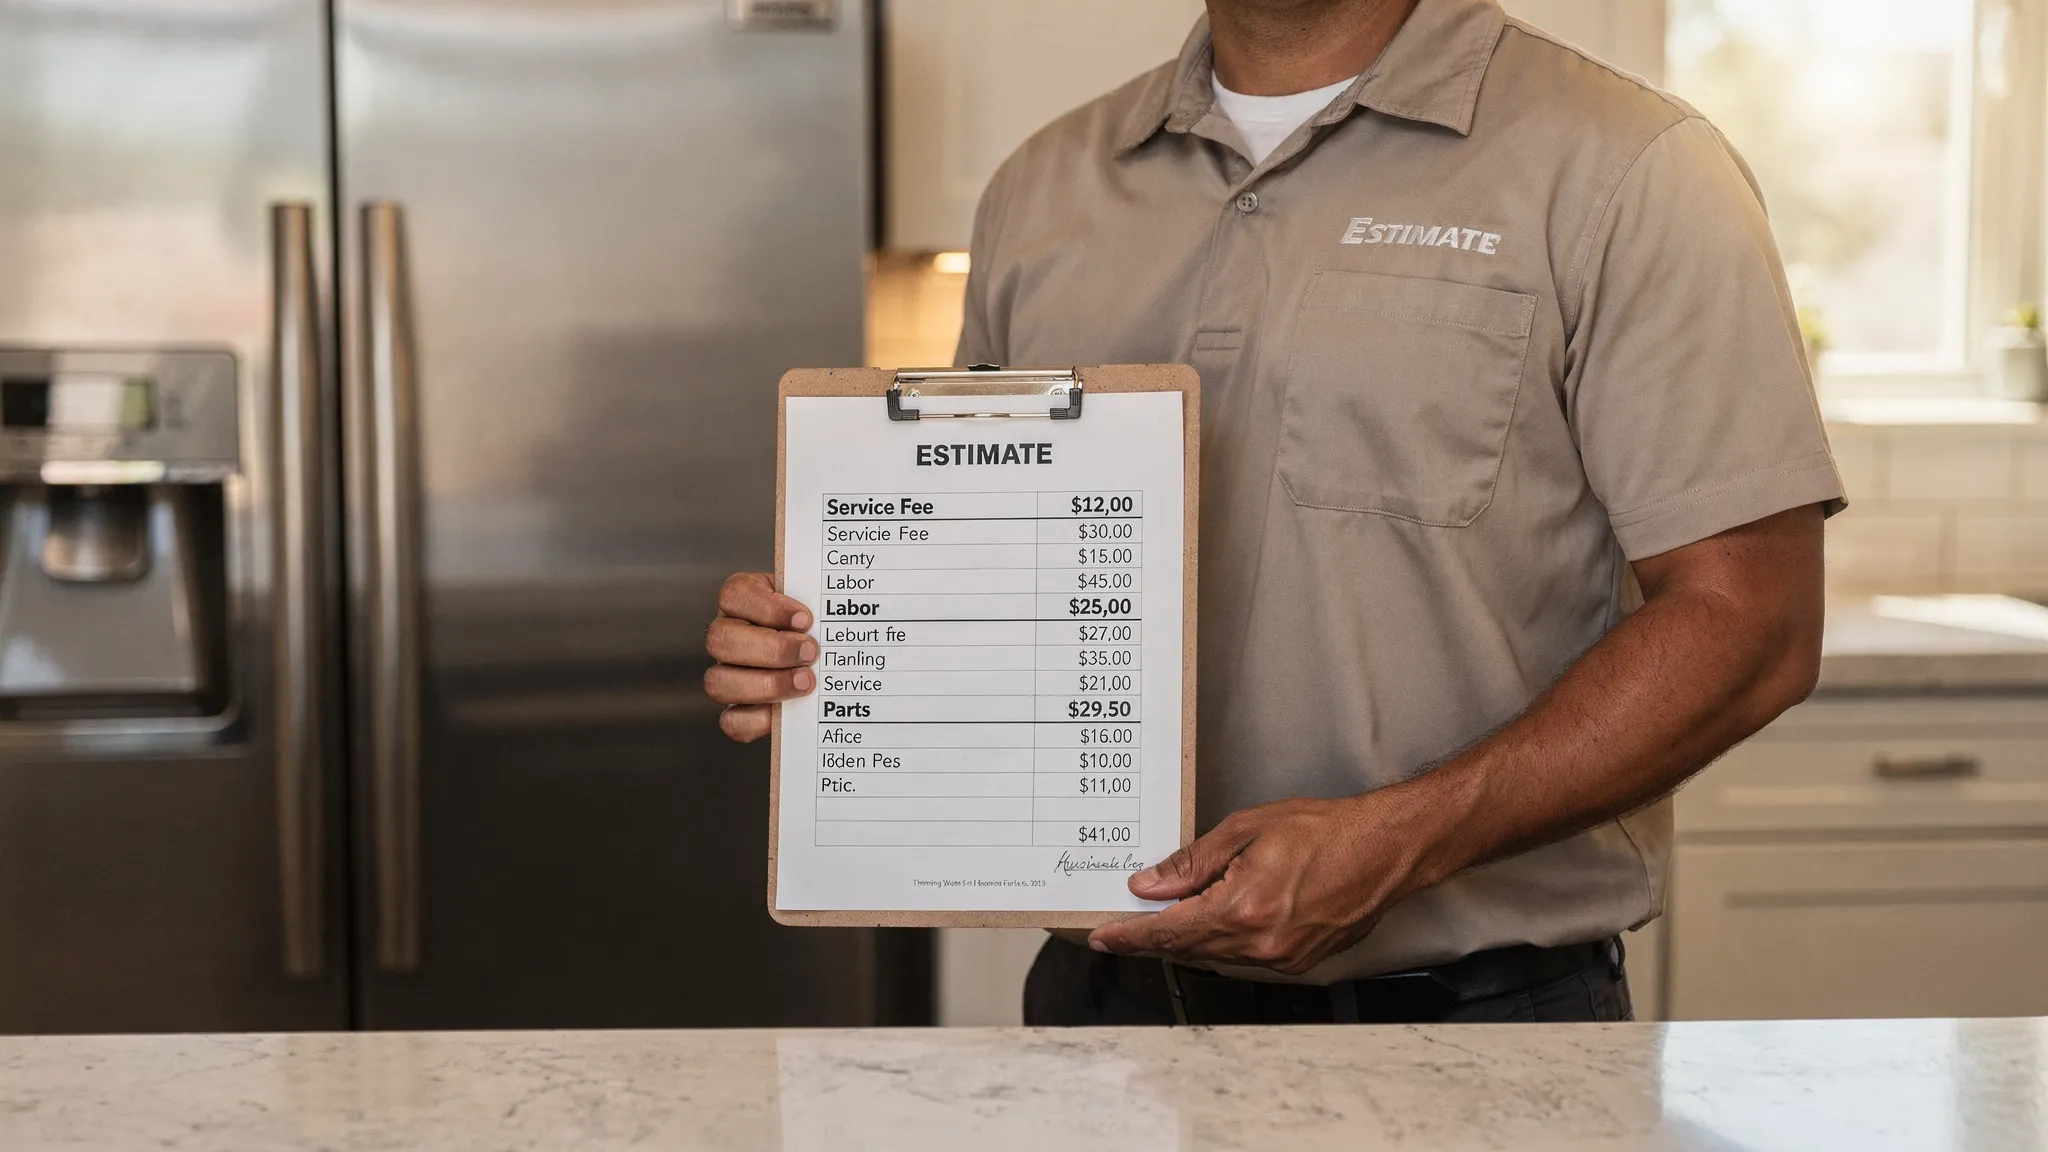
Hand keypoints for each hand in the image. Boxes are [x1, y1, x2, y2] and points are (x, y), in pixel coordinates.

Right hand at [704, 572, 817, 742]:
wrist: (826, 656)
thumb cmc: (819, 623)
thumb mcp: (819, 603)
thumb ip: (822, 604)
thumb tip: (842, 610)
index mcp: (742, 600)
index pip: (734, 594)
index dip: (767, 608)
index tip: (806, 619)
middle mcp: (727, 636)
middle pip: (720, 640)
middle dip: (772, 649)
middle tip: (812, 652)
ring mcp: (727, 674)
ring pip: (718, 682)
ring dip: (767, 685)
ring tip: (807, 681)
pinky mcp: (737, 710)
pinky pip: (731, 721)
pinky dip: (759, 720)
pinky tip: (790, 711)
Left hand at [1087, 793, 1426, 975]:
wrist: (1384, 850)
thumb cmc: (1326, 832)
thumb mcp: (1246, 830)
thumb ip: (1192, 862)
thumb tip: (1151, 884)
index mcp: (1242, 908)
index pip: (1169, 931)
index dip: (1130, 935)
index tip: (1102, 936)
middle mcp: (1260, 943)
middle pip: (1186, 948)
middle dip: (1150, 937)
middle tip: (1122, 925)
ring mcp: (1281, 958)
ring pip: (1213, 955)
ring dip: (1184, 939)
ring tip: (1161, 919)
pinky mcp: (1296, 961)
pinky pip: (1242, 957)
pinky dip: (1218, 942)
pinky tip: (1210, 922)